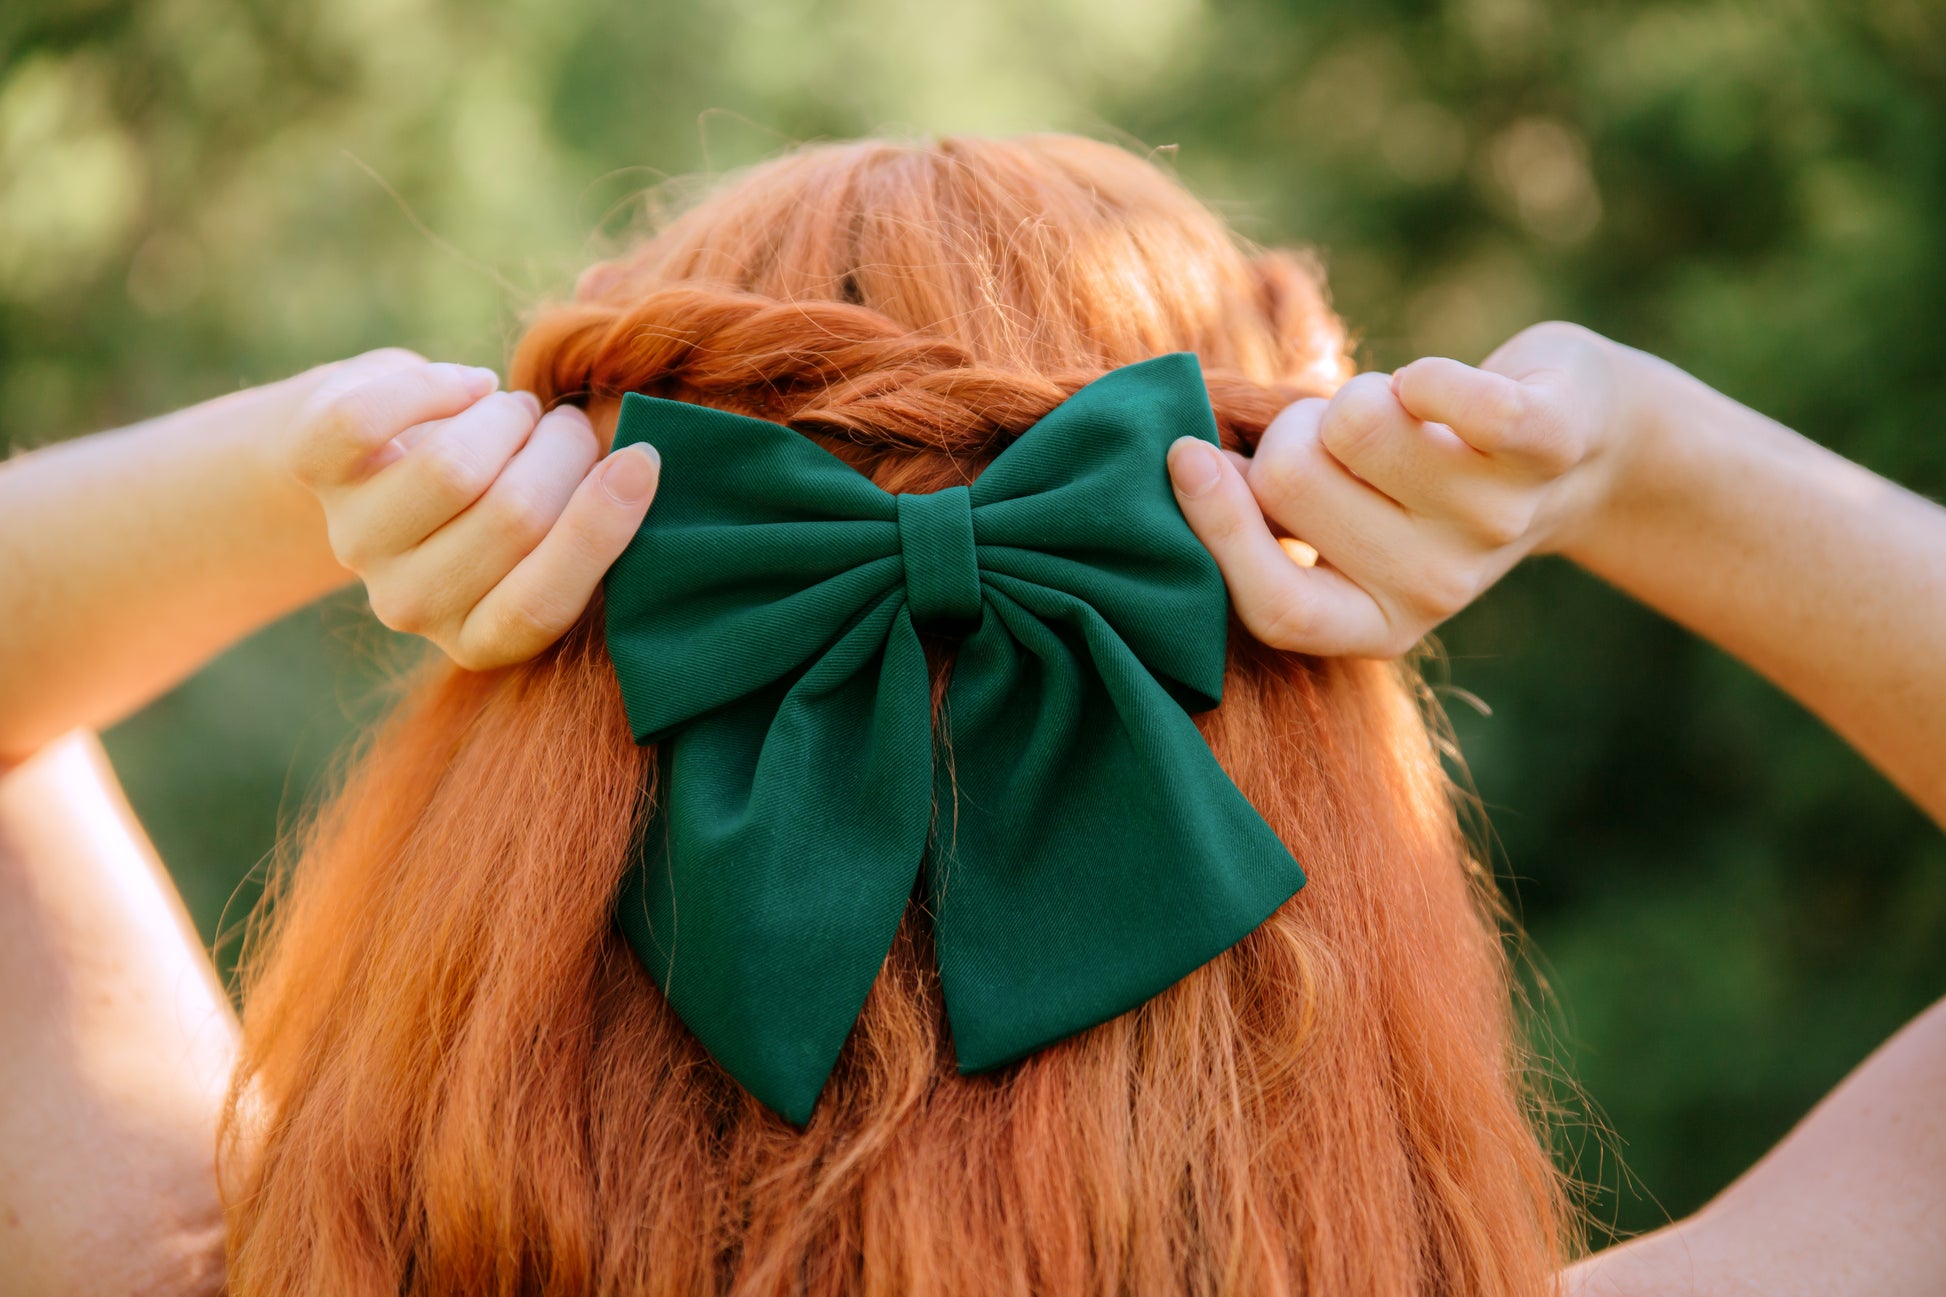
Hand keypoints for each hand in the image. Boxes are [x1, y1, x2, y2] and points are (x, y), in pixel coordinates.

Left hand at [286, 350, 660, 668]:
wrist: (379, 468)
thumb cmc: (502, 496)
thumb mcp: (555, 527)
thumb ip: (595, 516)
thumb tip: (642, 466)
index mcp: (479, 638)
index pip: (542, 604)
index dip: (601, 527)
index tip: (643, 459)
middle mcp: (410, 606)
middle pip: (512, 518)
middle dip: (564, 451)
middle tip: (572, 427)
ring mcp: (357, 540)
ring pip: (452, 468)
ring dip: (509, 417)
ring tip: (519, 411)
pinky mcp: (315, 469)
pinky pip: (372, 417)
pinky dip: (438, 383)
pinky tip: (470, 384)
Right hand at [1167, 322, 1634, 656]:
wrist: (1588, 447)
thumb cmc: (1429, 471)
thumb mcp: (1350, 520)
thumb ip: (1271, 513)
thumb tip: (1183, 465)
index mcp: (1377, 623)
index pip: (1275, 606)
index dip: (1218, 528)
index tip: (1186, 454)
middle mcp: (1435, 589)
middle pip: (1290, 484)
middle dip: (1298, 433)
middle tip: (1349, 436)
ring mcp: (1492, 525)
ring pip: (1352, 423)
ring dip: (1362, 394)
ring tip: (1406, 412)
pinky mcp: (1543, 447)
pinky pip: (1448, 396)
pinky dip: (1428, 373)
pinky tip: (1435, 384)